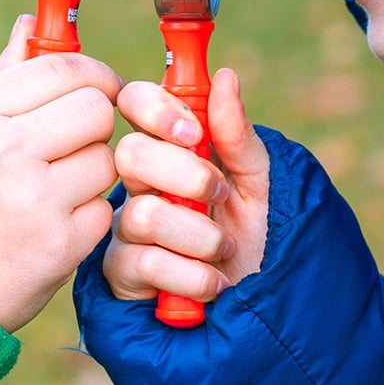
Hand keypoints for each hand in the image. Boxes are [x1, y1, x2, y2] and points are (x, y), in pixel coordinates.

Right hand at [0, 16, 122, 331]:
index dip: (93, 73)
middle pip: (96, 107)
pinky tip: (55, 225)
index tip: (99, 87)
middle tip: (79, 141)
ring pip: (107, 159)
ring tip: (56, 188)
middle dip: (97, 121)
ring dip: (93, 171)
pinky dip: (89, 216)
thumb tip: (31, 24)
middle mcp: (2, 153)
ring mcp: (34, 201)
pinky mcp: (60, 246)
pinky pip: (105, 209)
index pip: (61, 67)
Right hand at [100, 67, 268, 307]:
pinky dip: (192, 276)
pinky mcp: (122, 273)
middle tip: (220, 196)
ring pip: (143, 214)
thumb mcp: (260, 184)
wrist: (261, 307)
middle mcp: (141, 184)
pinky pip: (145, 262)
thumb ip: (238, 136)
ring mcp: (127, 229)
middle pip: (130, 155)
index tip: (191, 131)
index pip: (134, 104)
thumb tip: (225, 77)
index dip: (154, 108)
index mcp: (170, 150)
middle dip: (185, 177)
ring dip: (199, 236)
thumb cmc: (259, 240)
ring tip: (224, 251)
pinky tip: (212, 285)